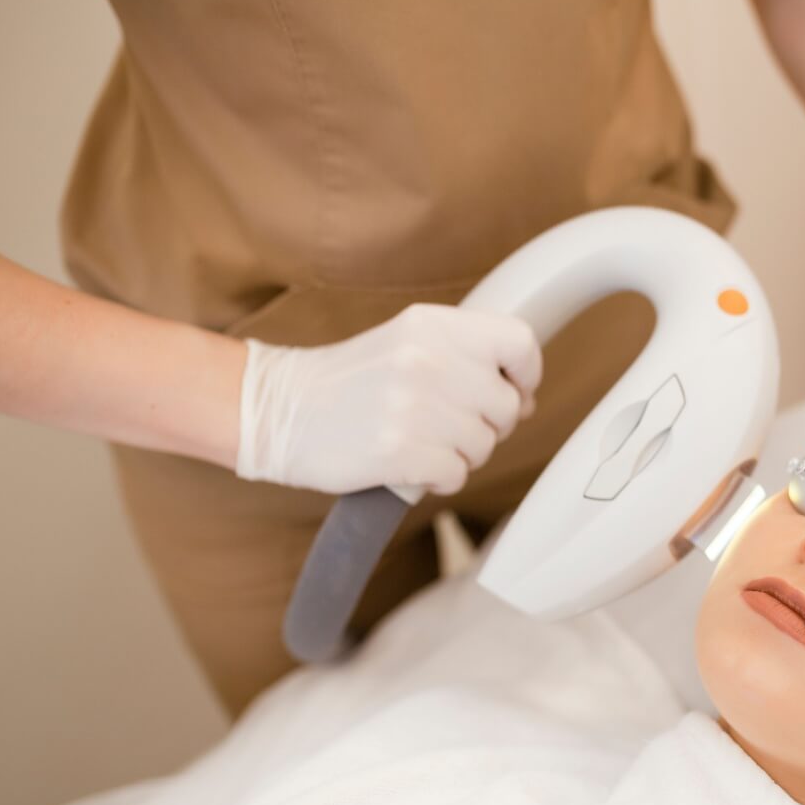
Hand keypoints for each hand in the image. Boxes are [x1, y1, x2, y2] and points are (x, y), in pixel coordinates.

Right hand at [235, 303, 541, 495]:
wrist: (277, 410)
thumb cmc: (351, 382)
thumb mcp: (408, 343)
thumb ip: (466, 359)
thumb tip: (525, 398)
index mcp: (433, 325)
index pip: (520, 342)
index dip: (526, 375)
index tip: (514, 392)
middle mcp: (428, 359)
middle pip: (508, 406)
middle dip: (489, 426)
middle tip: (450, 426)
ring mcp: (413, 405)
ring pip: (484, 445)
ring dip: (462, 455)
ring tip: (424, 443)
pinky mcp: (398, 450)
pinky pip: (457, 474)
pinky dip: (441, 479)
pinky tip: (415, 467)